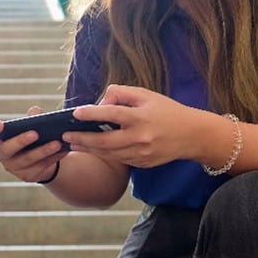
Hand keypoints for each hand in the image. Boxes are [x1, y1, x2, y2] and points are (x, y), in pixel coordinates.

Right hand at [0, 105, 67, 183]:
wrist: (44, 157)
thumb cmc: (33, 136)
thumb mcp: (33, 124)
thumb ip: (33, 117)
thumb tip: (35, 112)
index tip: (0, 124)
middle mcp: (2, 155)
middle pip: (6, 150)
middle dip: (20, 141)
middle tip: (35, 133)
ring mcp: (14, 168)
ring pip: (27, 160)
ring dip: (42, 151)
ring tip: (57, 142)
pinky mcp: (28, 177)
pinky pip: (40, 167)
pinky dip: (53, 158)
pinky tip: (64, 150)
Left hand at [60, 84, 206, 168]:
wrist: (192, 135)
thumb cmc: (167, 111)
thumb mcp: (147, 95)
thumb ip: (122, 94)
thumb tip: (101, 102)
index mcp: (141, 117)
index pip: (111, 114)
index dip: (91, 113)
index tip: (76, 113)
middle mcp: (140, 137)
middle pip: (104, 141)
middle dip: (82, 138)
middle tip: (66, 135)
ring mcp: (141, 153)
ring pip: (109, 153)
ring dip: (89, 149)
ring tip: (73, 143)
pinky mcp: (143, 163)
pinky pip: (119, 159)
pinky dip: (105, 154)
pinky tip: (93, 149)